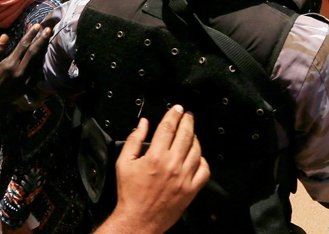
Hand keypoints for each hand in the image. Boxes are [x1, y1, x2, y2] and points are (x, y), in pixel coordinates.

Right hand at [0, 24, 52, 111]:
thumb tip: (6, 36)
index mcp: (9, 64)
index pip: (23, 46)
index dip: (30, 35)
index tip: (36, 25)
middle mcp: (20, 71)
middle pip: (34, 52)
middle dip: (42, 39)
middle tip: (48, 29)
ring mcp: (26, 80)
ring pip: (38, 61)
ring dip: (43, 49)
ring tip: (47, 39)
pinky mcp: (28, 87)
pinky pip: (37, 72)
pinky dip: (40, 62)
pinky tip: (42, 56)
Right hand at [108, 106, 208, 233]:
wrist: (138, 220)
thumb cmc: (130, 194)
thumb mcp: (124, 163)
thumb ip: (133, 140)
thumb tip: (142, 125)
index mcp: (155, 156)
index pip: (168, 127)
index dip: (174, 114)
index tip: (177, 109)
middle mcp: (172, 165)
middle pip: (185, 134)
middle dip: (187, 121)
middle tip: (187, 115)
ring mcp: (184, 177)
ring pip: (196, 150)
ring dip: (194, 138)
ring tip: (191, 133)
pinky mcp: (191, 190)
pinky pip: (204, 170)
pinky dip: (203, 160)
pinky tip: (197, 156)